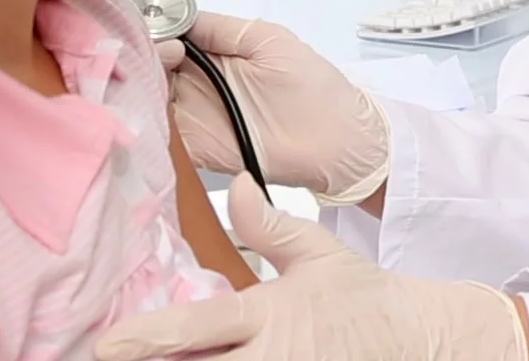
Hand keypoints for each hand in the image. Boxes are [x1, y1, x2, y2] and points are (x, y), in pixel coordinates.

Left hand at [94, 174, 528, 360]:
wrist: (419, 342)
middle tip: (112, 360)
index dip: (149, 336)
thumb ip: (269, 227)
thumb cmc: (363, 299)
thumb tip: (238, 185)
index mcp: (267, 314)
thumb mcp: (319, 255)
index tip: (109, 343)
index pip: (198, 328)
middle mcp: (269, 359)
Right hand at [158, 12, 388, 203]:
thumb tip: (184, 18)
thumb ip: (223, 30)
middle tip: (163, 61)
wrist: (338, 140)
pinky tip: (150, 114)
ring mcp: (196, 118)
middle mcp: (198, 86)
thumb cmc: (313, 87)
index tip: (163, 39)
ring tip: (150, 84)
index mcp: (213, 57)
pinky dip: (152, 127)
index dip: (157, 37)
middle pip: (153, 71)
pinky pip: (165, 138)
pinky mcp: (199, 150)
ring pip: (151, 102)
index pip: (169, 42)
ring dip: (143, 92)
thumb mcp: (268, 40)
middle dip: (146, 62)